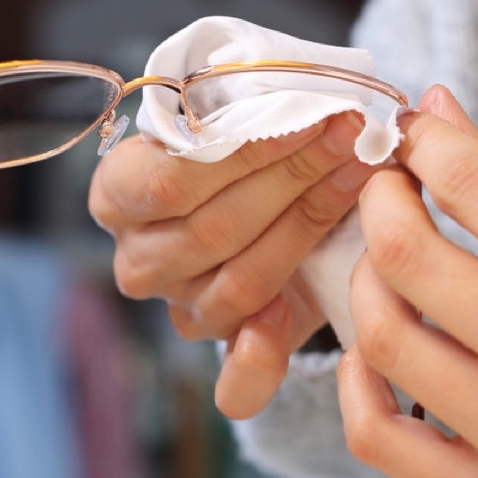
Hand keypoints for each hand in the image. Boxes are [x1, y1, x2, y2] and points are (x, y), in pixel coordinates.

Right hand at [88, 113, 375, 417]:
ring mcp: (179, 309)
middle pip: (216, 228)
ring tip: (358, 181)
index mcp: (118, 193)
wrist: (257, 195)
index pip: (171, 179)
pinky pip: (235, 386)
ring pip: (240, 285)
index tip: (318, 112)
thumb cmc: (242, 149)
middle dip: (294, 177)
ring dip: (307, 230)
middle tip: (353, 136)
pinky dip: (262, 361)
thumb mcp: (231, 117)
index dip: (250, 149)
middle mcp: (139, 259)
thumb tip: (324, 91)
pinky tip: (286, 320)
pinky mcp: (224, 351)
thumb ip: (251, 106)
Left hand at [338, 86, 477, 477]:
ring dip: (364, 285)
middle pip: (404, 255)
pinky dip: (357, 385)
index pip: (469, 180)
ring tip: (386, 270)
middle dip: (379, 202)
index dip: (422, 140)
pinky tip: (374, 355)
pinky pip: (380, 438)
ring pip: (382, 341)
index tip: (414, 137)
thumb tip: (437, 113)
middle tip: (388, 193)